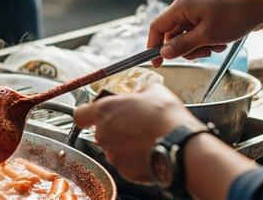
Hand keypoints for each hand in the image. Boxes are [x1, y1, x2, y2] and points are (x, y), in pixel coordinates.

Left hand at [73, 84, 202, 182]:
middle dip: (115, 127)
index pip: (80, 114)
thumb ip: (137, 92)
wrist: (182, 146)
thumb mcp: (153, 90)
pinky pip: (126, 162)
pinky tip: (149, 150)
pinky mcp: (126, 172)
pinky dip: (135, 158)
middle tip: (134, 123)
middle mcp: (104, 134)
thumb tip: (139, 94)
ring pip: (114, 147)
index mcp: (105, 111)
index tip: (95, 113)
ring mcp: (114, 155)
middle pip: (101, 131)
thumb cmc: (166, 117)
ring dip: (125, 143)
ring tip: (145, 137)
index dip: (87, 113)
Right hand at [147, 0, 262, 64]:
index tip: (157, 64)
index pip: (157, 27)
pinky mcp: (209, 10)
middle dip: (186, 48)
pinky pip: (199, 29)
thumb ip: (183, 46)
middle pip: (174, 33)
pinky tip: (221, 41)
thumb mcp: (207, 36)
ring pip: (188, 33)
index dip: (154, 46)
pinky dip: (207, 39)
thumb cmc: (235, 17)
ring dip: (199, 45)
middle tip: (203, 54)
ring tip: (217, 46)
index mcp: (181, 6)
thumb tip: (163, 53)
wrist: (262, 4)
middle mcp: (187, 4)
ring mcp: (198, 6)